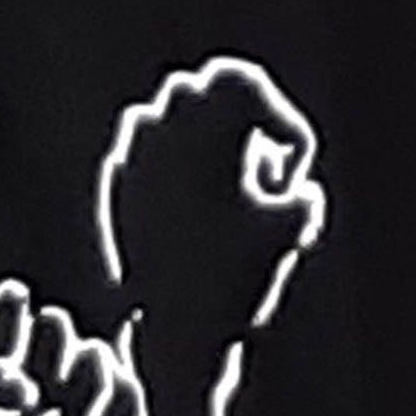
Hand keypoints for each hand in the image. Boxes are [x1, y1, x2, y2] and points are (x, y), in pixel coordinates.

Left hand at [97, 56, 328, 372]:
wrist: (175, 331)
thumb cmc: (238, 276)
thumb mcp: (293, 227)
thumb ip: (300, 190)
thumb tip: (292, 185)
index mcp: (206, 135)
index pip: (246, 84)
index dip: (282, 119)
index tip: (294, 166)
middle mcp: (164, 138)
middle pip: (201, 87)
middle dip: (239, 116)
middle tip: (261, 161)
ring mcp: (132, 164)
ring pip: (164, 114)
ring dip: (199, 134)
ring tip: (225, 181)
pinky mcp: (115, 193)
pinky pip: (141, 153)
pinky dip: (170, 164)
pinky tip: (191, 204)